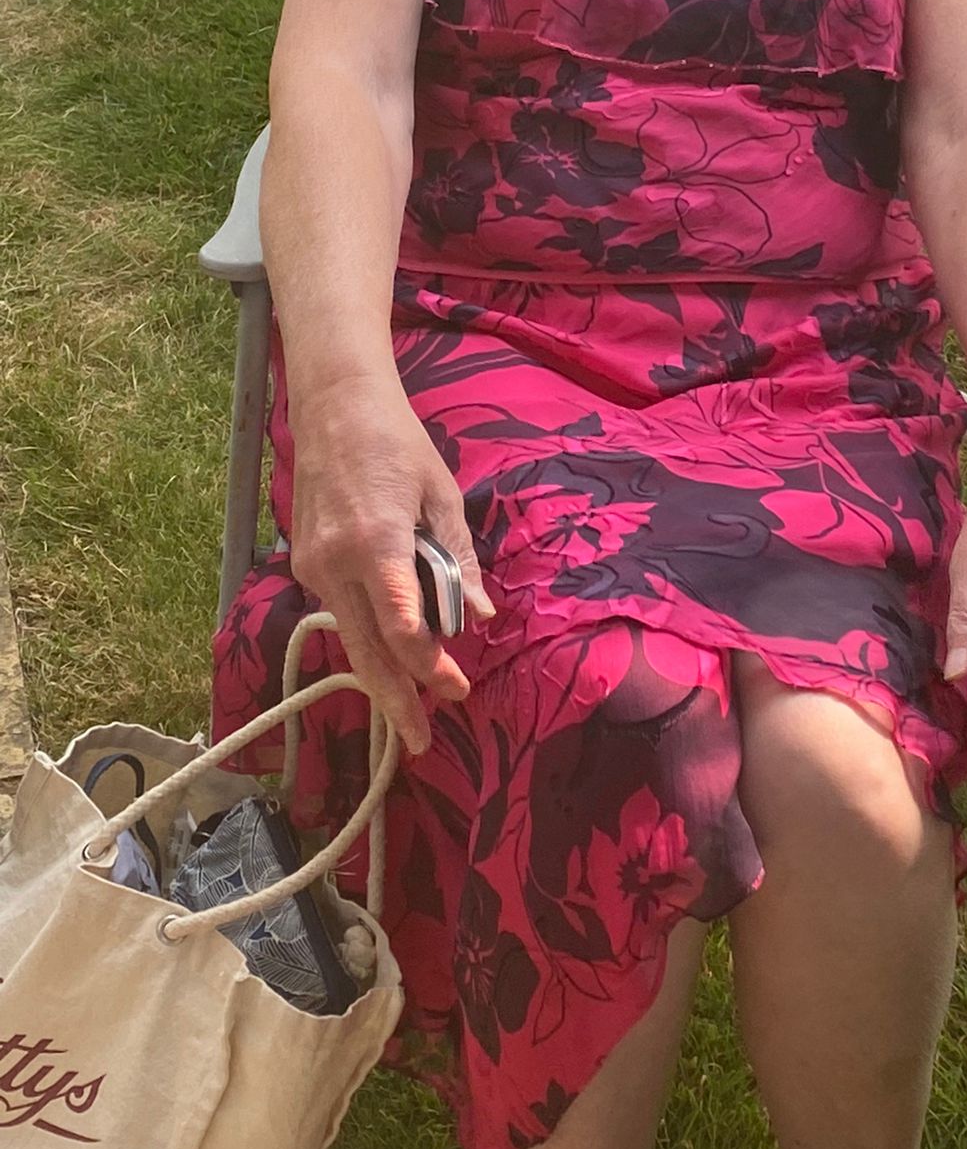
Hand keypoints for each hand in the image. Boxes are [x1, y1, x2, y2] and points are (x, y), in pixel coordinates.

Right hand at [288, 379, 495, 755]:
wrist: (334, 407)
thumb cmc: (398, 443)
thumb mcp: (442, 494)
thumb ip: (459, 558)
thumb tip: (480, 615)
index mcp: (376, 541)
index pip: (400, 623)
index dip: (429, 665)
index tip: (457, 689)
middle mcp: (336, 561)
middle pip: (366, 648)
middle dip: (395, 699)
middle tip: (421, 742)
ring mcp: (313, 565)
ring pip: (349, 637)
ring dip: (380, 675)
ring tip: (408, 713)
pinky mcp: (305, 563)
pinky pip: (340, 611)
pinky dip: (365, 637)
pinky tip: (389, 657)